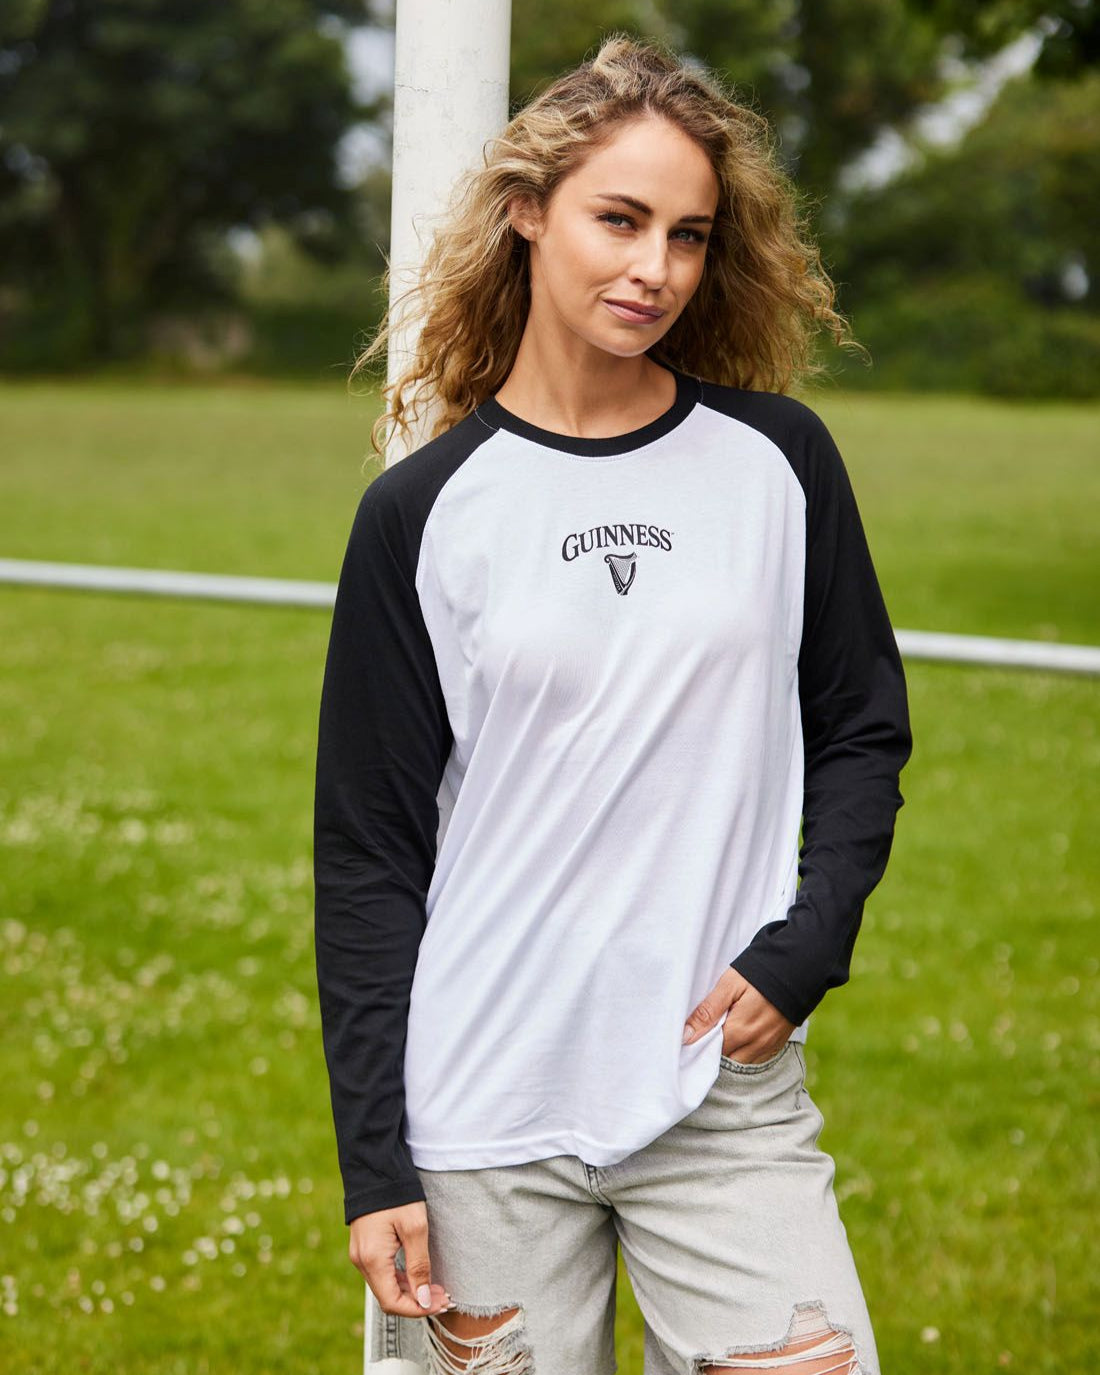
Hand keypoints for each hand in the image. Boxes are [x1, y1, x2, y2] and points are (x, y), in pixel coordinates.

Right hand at [349, 1200, 453, 1317]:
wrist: (375, 1167)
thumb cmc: (396, 1194)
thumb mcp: (415, 1227)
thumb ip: (419, 1266)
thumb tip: (423, 1300)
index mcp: (372, 1259)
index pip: (392, 1302)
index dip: (417, 1309)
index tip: (440, 1304)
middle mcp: (361, 1261)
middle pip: (389, 1297)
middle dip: (418, 1301)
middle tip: (444, 1297)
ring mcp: (360, 1255)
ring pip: (385, 1286)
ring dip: (411, 1291)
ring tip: (437, 1288)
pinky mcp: (364, 1247)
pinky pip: (382, 1273)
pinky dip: (401, 1280)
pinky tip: (419, 1276)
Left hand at [682, 967, 795, 1063]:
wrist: (797, 969)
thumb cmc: (759, 974)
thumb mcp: (729, 985)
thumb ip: (708, 1012)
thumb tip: (686, 1036)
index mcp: (739, 1030)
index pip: (710, 1053)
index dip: (699, 1046)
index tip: (690, 1039)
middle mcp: (755, 1044)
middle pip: (725, 1060)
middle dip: (713, 1052)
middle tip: (705, 1035)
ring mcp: (768, 1046)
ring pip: (740, 1063)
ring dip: (729, 1054)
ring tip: (721, 1036)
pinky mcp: (777, 1045)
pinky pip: (756, 1060)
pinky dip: (744, 1054)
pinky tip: (739, 1040)